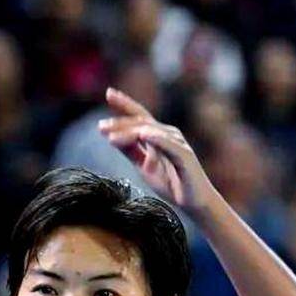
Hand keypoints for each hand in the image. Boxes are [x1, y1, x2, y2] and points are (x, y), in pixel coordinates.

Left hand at [97, 88, 218, 216]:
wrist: (194, 202)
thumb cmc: (172, 184)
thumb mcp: (144, 167)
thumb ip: (131, 152)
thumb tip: (111, 137)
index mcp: (159, 136)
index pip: (140, 116)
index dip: (125, 104)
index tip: (109, 93)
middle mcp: (169, 135)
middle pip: (142, 122)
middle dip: (120, 122)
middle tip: (101, 127)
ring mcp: (177, 144)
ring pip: (151, 132)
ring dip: (130, 133)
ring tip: (111, 138)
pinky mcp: (185, 156)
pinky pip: (169, 145)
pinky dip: (156, 138)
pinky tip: (143, 134)